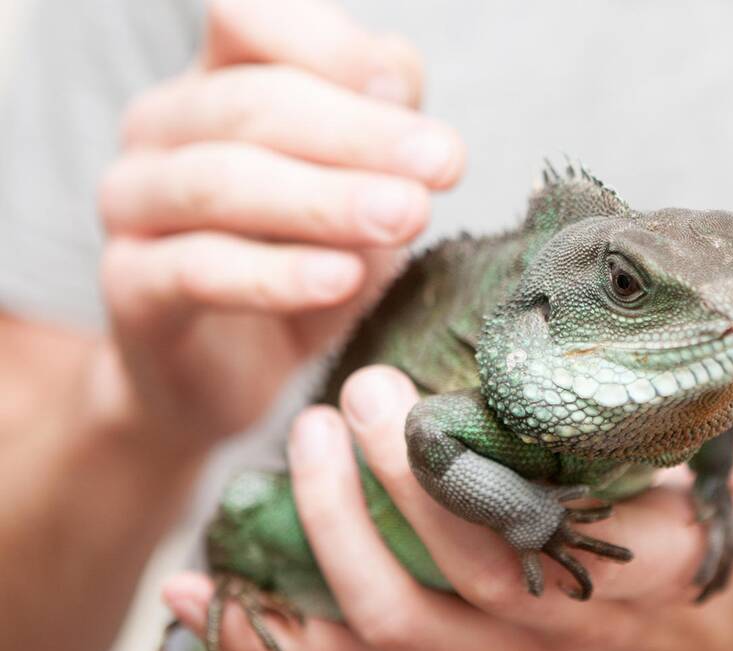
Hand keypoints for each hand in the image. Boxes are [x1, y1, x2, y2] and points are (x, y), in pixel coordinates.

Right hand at [96, 0, 464, 451]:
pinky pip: (198, 269)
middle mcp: (164, 129)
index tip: (411, 97)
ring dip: (324, 199)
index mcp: (218, 82)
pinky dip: (274, 274)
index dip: (332, 49)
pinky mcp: (131, 286)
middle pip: (252, 104)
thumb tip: (397, 78)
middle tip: (443, 166)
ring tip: (404, 216)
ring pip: (220, 181)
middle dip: (358, 134)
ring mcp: (135, 204)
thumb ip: (378, 126)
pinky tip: (339, 278)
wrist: (237, 374)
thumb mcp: (359, 186)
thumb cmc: (307, 259)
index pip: (250, 19)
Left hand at [163, 323, 732, 650]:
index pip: (521, 534)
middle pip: (437, 580)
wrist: (721, 635)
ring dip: (315, 550)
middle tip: (346, 399)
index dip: (439, 479)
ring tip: (288, 451)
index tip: (396, 392)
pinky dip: (272, 636)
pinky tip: (201, 585)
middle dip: (373, 492)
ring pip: (384, 630)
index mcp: (631, 572)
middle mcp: (557, 629)